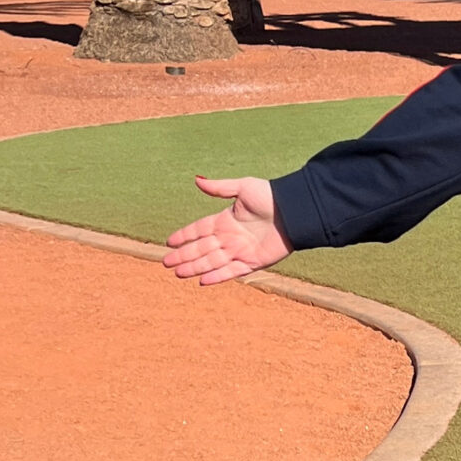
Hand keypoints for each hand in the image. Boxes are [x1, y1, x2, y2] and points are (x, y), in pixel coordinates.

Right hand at [163, 175, 290, 286]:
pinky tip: (202, 281)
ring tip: (177, 273)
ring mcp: (241, 250)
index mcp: (226, 219)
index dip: (185, 235)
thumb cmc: (271, 196)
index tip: (169, 242)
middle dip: (184, 255)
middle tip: (166, 263)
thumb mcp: (242, 187)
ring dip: (195, 267)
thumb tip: (196, 180)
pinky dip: (217, 276)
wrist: (295, 211)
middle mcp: (231, 237)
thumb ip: (219, 187)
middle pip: (201, 248)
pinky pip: (231, 271)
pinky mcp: (253, 262)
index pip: (200, 229)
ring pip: (212, 261)